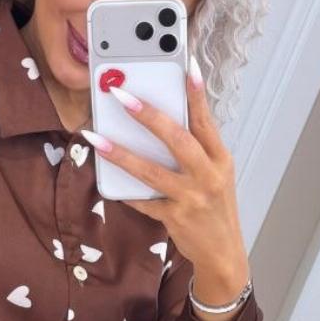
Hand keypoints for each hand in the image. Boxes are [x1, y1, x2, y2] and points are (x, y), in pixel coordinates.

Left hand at [82, 53, 248, 278]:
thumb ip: (197, 151)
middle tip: (123, 96)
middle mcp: (208, 176)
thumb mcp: (216, 175)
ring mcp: (192, 198)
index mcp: (220, 160)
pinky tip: (107, 181)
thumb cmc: (215, 208)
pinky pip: (143, 201)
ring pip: (152, 171)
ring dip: (121, 153)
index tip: (186, 67)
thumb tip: (163, 122)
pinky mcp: (175, 218)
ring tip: (96, 138)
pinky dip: (125, 191)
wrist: (223, 253)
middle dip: (149, 116)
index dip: (197, 94)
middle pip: (178, 140)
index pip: (206, 121)